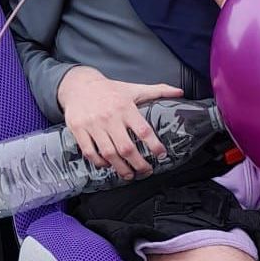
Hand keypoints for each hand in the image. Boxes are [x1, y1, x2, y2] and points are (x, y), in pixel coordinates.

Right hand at [57, 66, 183, 179]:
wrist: (80, 85)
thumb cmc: (111, 89)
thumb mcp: (134, 89)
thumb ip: (158, 91)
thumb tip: (180, 92)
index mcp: (125, 107)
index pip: (143, 130)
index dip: (154, 145)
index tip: (161, 155)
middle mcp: (110, 117)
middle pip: (126, 148)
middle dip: (138, 163)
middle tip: (146, 171)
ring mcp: (93, 125)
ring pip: (108, 153)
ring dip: (120, 168)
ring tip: (130, 175)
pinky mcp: (79, 130)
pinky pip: (90, 152)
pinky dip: (99, 162)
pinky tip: (108, 165)